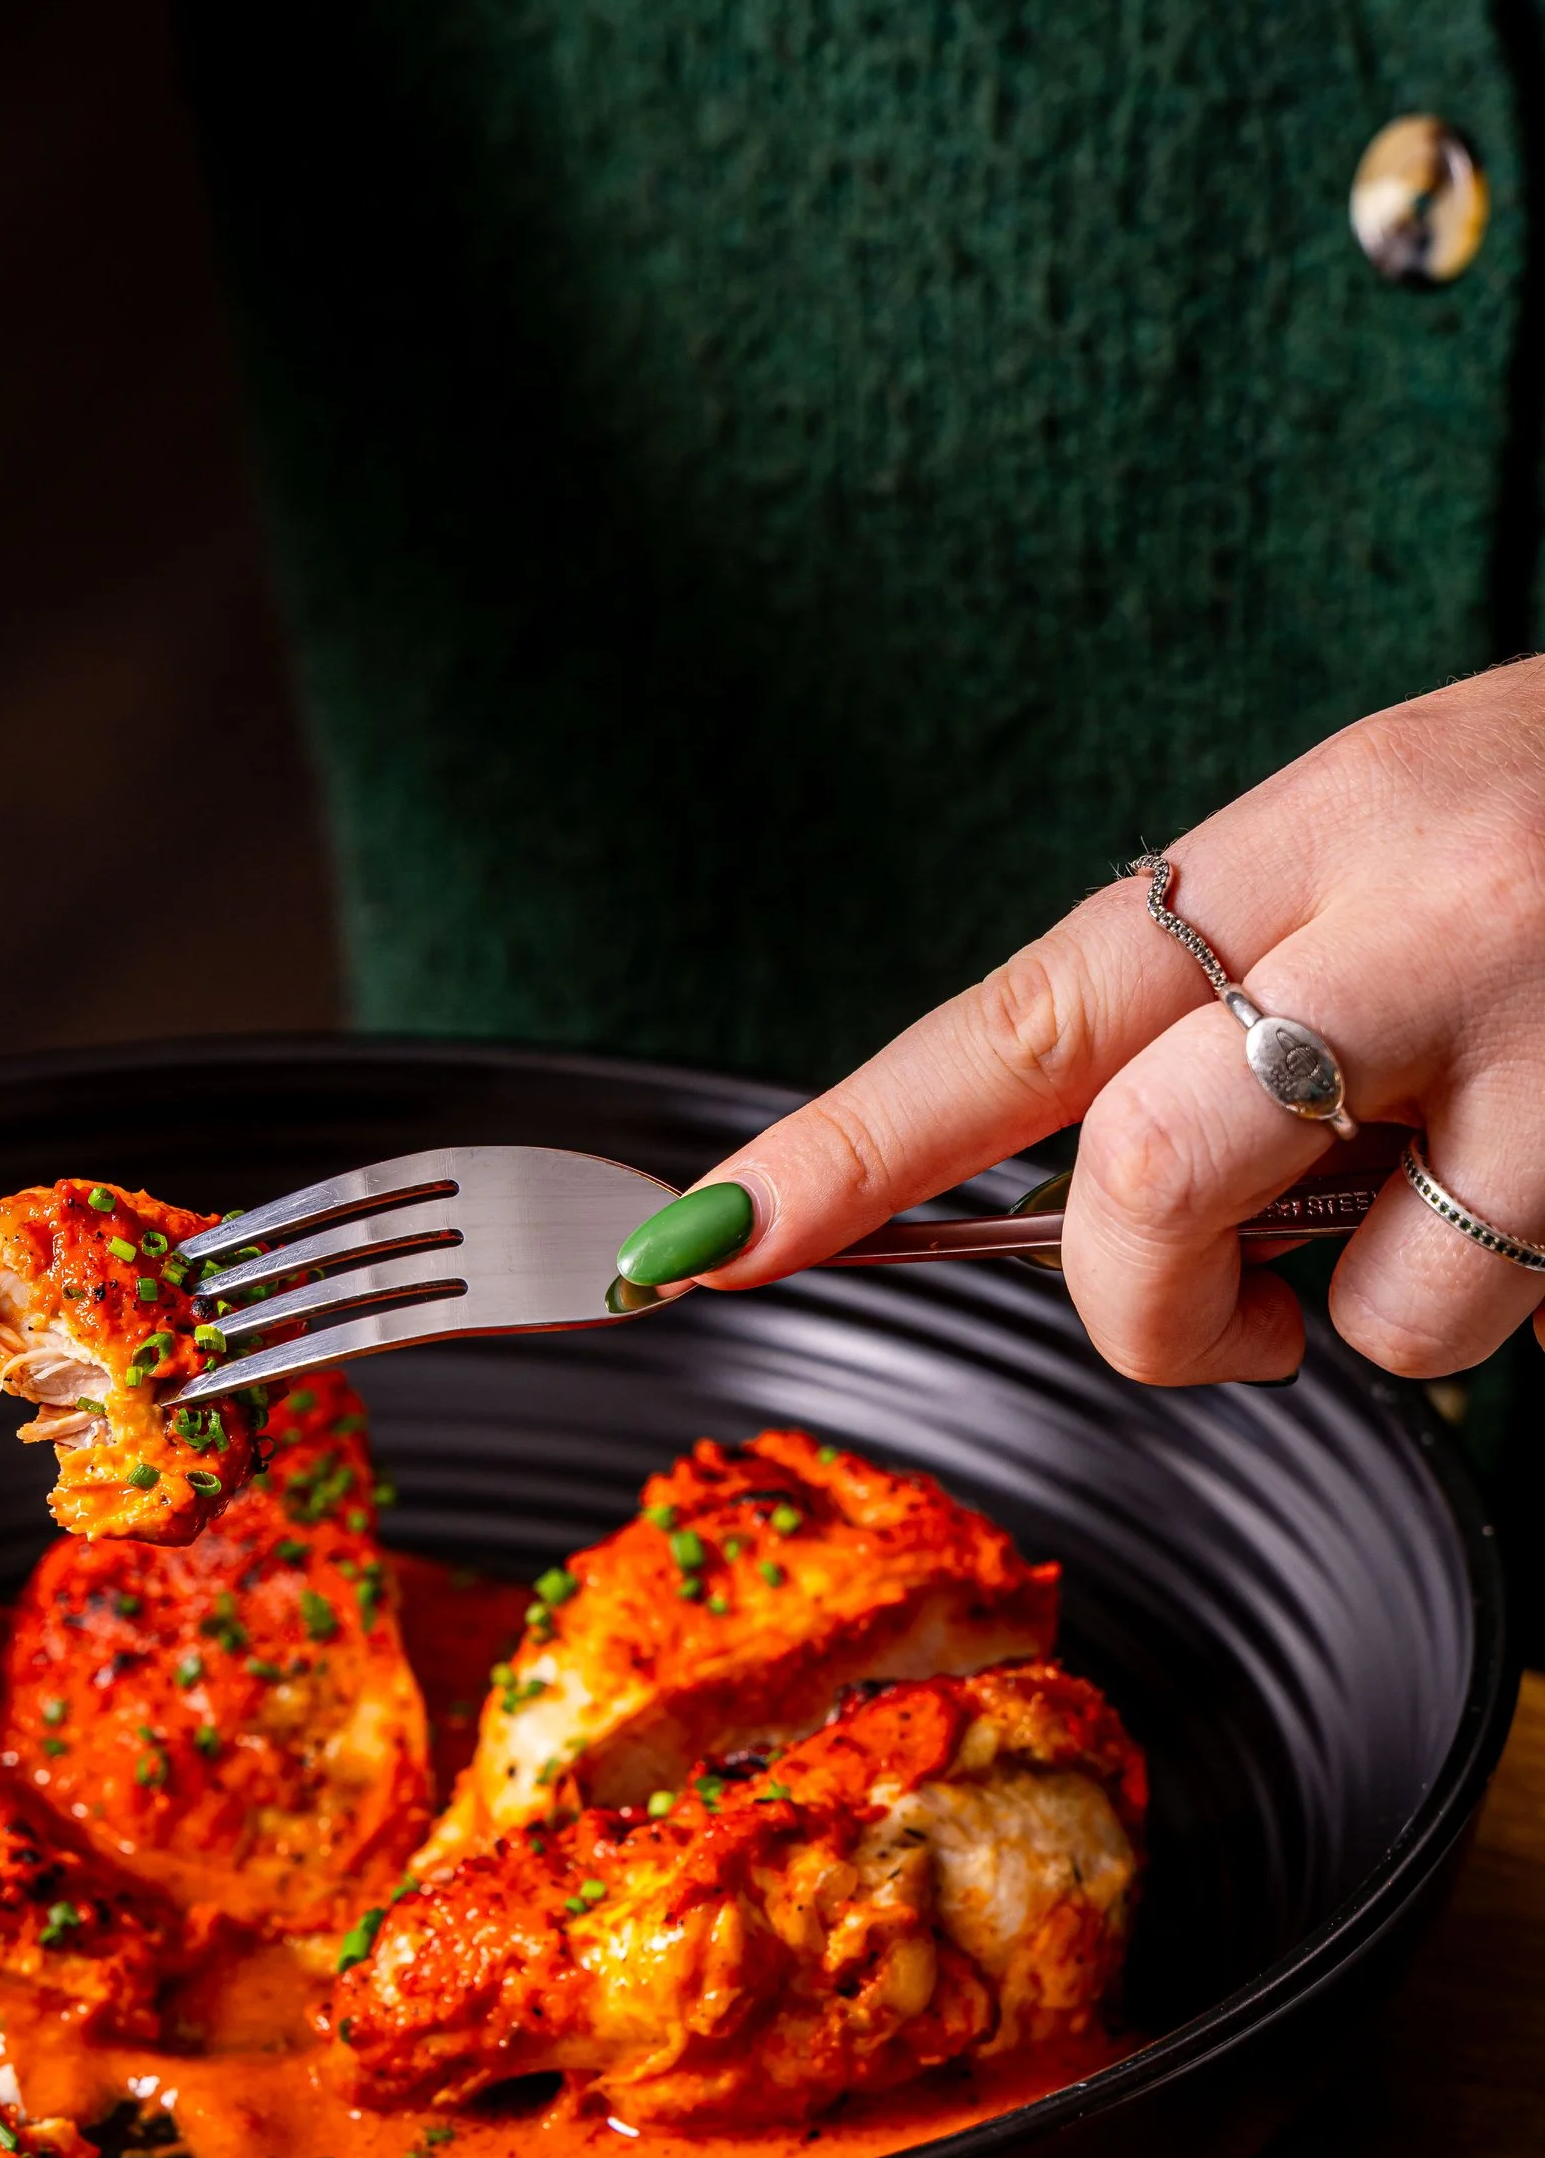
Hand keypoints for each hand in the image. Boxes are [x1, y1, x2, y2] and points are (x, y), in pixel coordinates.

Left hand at [620, 656, 1544, 1383]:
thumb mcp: (1407, 849)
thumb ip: (1253, 994)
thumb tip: (1099, 1200)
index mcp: (1311, 829)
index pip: (1020, 1010)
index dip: (843, 1144)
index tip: (697, 1245)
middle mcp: (1409, 911)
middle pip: (1133, 1176)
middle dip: (1137, 1307)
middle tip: (1214, 1312)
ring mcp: (1540, 1028)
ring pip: (1339, 1302)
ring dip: (1358, 1328)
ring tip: (1469, 1203)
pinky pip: (1487, 1325)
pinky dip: (1496, 1320)